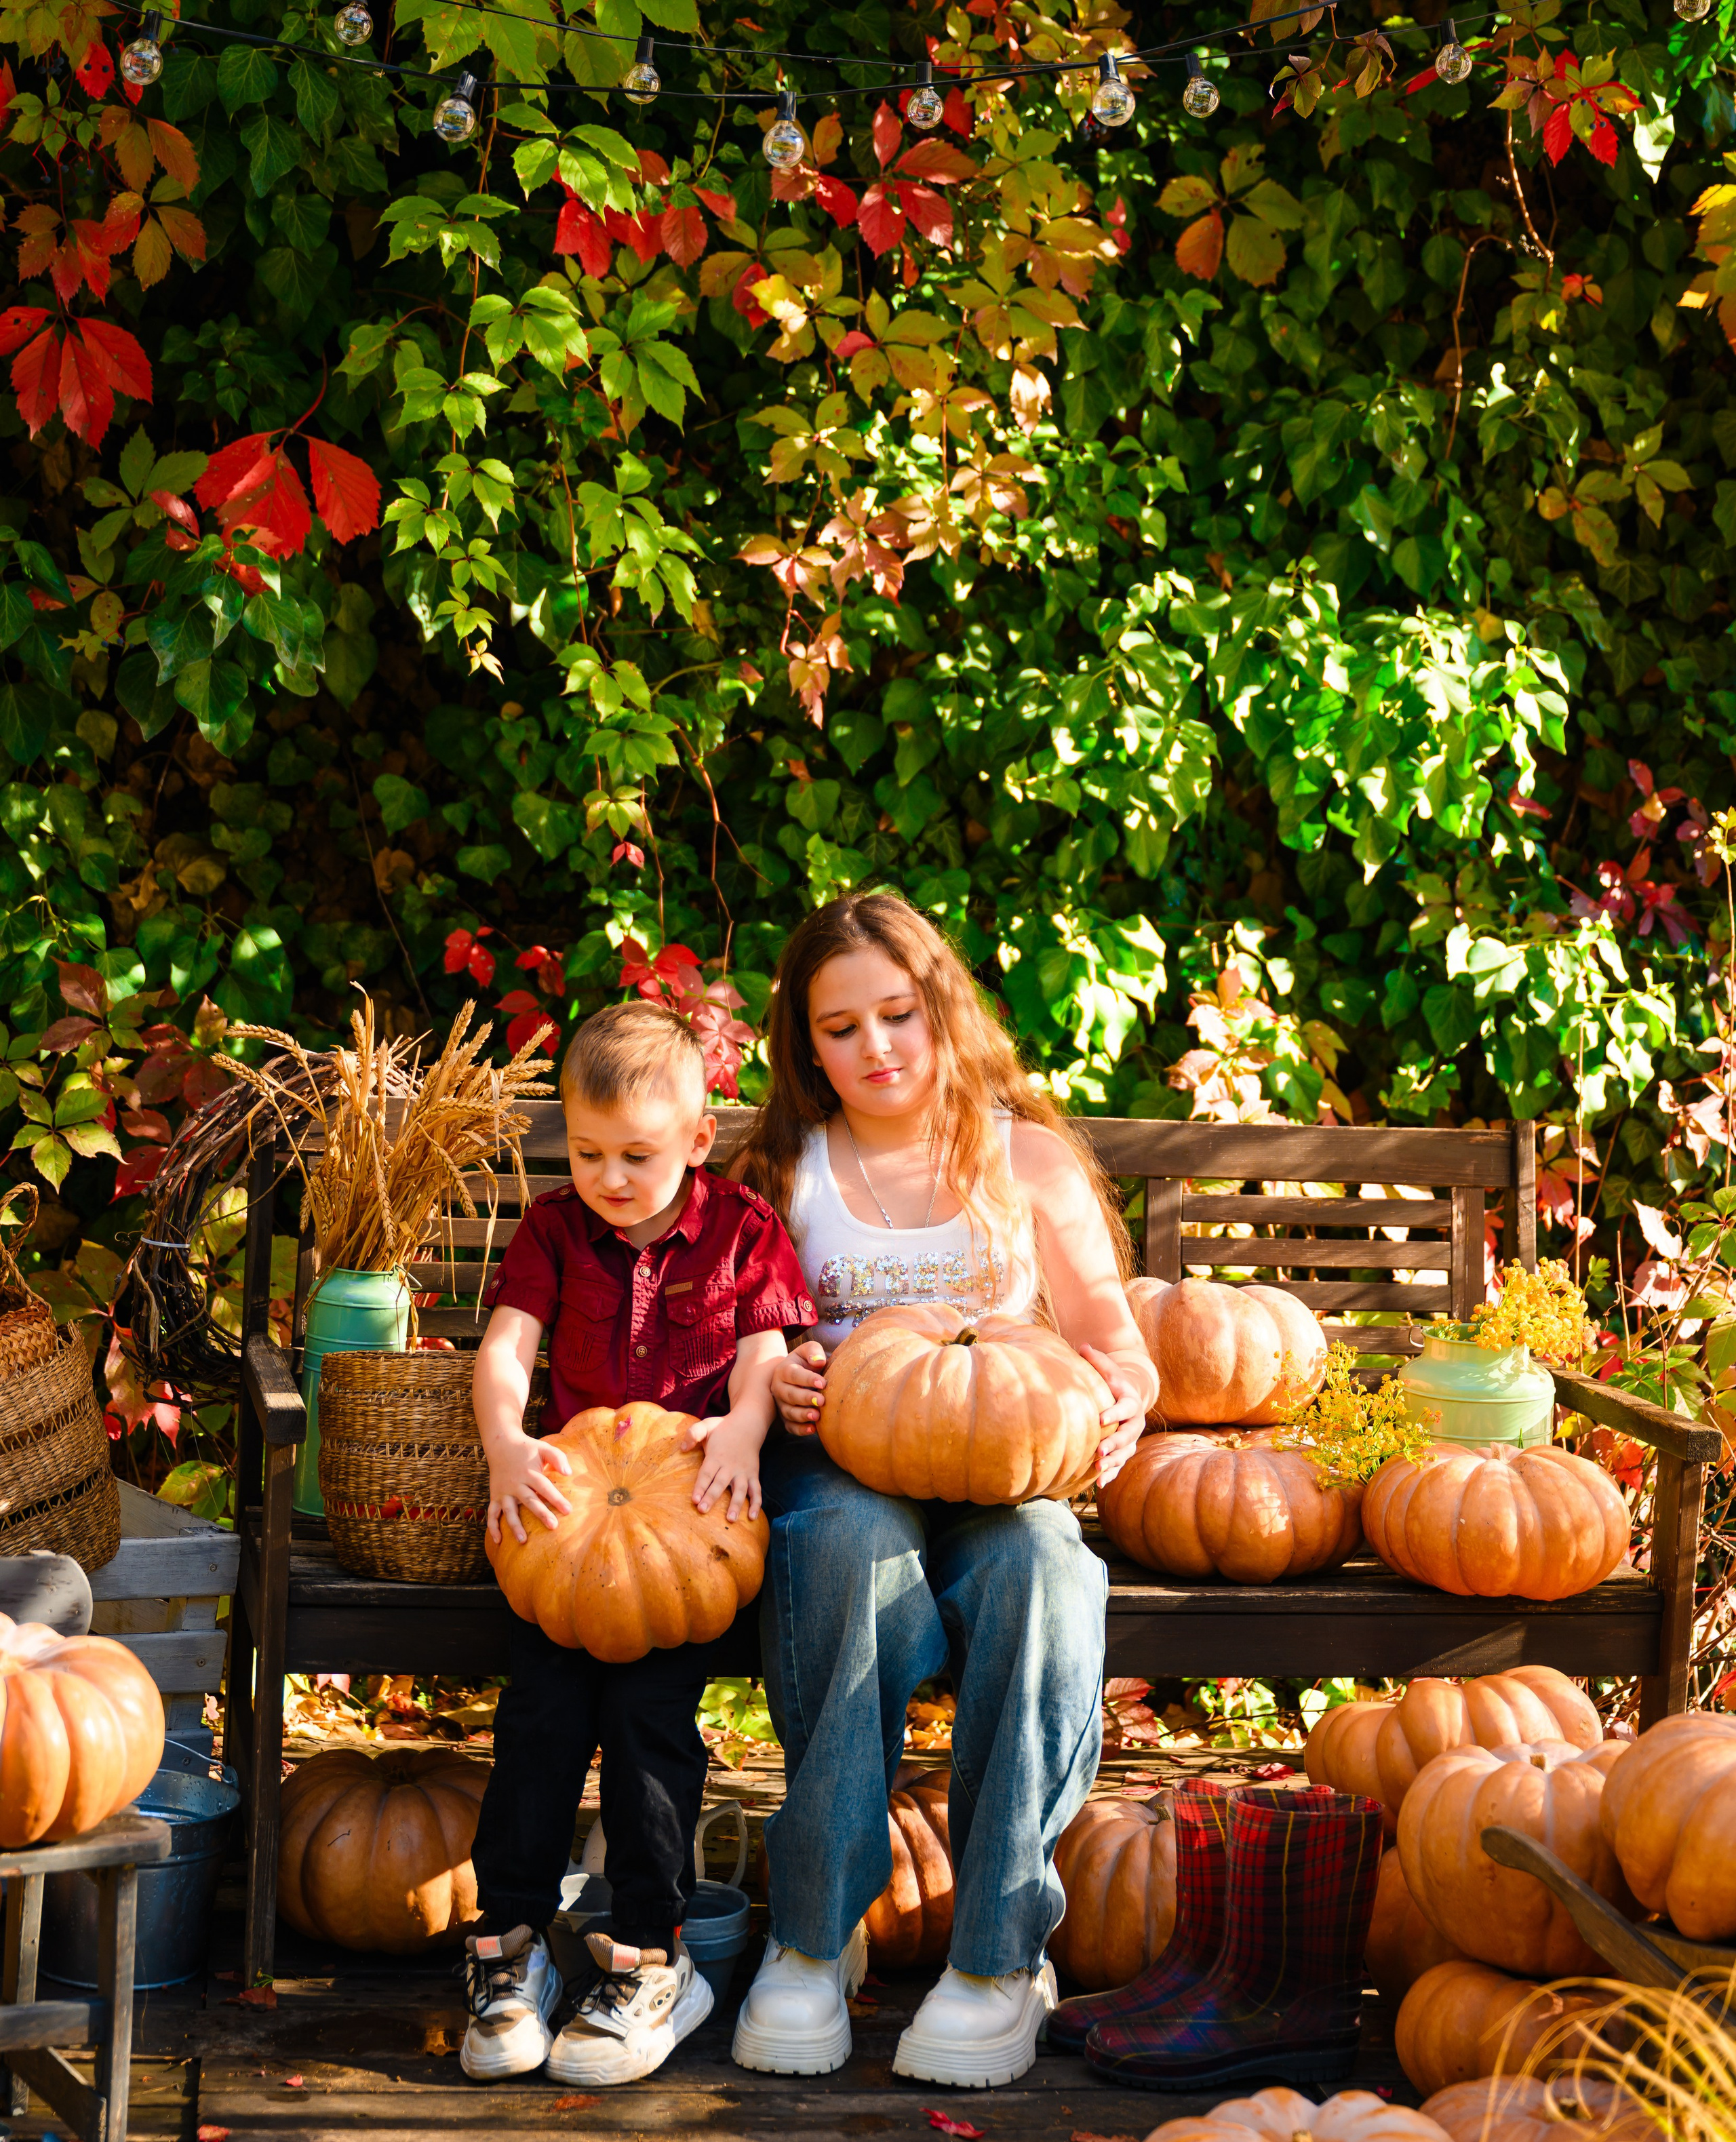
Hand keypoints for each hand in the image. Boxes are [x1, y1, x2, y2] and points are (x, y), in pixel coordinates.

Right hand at [486, 1430, 572, 1545]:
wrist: (501, 1444)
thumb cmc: (528, 1449)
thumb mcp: (544, 1448)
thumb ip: (558, 1458)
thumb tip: (569, 1473)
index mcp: (529, 1472)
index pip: (545, 1487)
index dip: (556, 1499)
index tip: (568, 1511)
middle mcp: (515, 1484)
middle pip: (529, 1500)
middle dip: (541, 1514)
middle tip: (553, 1526)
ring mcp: (504, 1492)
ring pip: (509, 1511)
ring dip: (515, 1526)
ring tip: (523, 1541)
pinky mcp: (495, 1496)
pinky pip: (492, 1513)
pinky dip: (492, 1527)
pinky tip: (498, 1541)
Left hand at [683, 1411, 764, 1520]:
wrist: (749, 1424)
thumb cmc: (723, 1428)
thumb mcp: (707, 1425)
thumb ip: (693, 1433)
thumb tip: (682, 1448)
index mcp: (716, 1456)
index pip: (707, 1473)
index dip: (700, 1486)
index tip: (694, 1499)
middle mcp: (730, 1466)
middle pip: (720, 1483)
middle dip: (712, 1497)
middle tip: (703, 1510)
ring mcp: (743, 1471)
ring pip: (740, 1490)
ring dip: (735, 1504)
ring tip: (730, 1519)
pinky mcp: (753, 1474)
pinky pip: (756, 1490)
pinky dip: (756, 1503)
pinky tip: (752, 1517)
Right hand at [770, 1340, 826, 1434]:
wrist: (799, 1375)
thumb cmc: (806, 1362)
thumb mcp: (809, 1351)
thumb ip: (813, 1351)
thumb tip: (819, 1361)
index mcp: (783, 1370)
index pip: (793, 1374)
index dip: (807, 1379)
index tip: (823, 1383)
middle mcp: (779, 1388)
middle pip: (790, 1395)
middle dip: (806, 1398)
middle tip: (822, 1401)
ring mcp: (781, 1405)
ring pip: (789, 1412)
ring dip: (802, 1415)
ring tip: (817, 1416)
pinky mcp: (786, 1418)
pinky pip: (790, 1427)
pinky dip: (800, 1430)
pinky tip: (813, 1429)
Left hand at [1082, 1344, 1151, 1489]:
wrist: (1127, 1399)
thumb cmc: (1112, 1382)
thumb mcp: (1108, 1369)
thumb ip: (1097, 1360)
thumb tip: (1082, 1346)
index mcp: (1130, 1402)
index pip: (1125, 1408)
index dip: (1114, 1413)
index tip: (1100, 1419)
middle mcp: (1135, 1423)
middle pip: (1127, 1435)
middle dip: (1114, 1443)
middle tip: (1099, 1450)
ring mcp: (1131, 1439)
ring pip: (1125, 1453)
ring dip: (1113, 1461)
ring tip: (1098, 1468)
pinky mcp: (1124, 1451)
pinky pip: (1120, 1465)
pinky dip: (1111, 1474)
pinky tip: (1099, 1484)